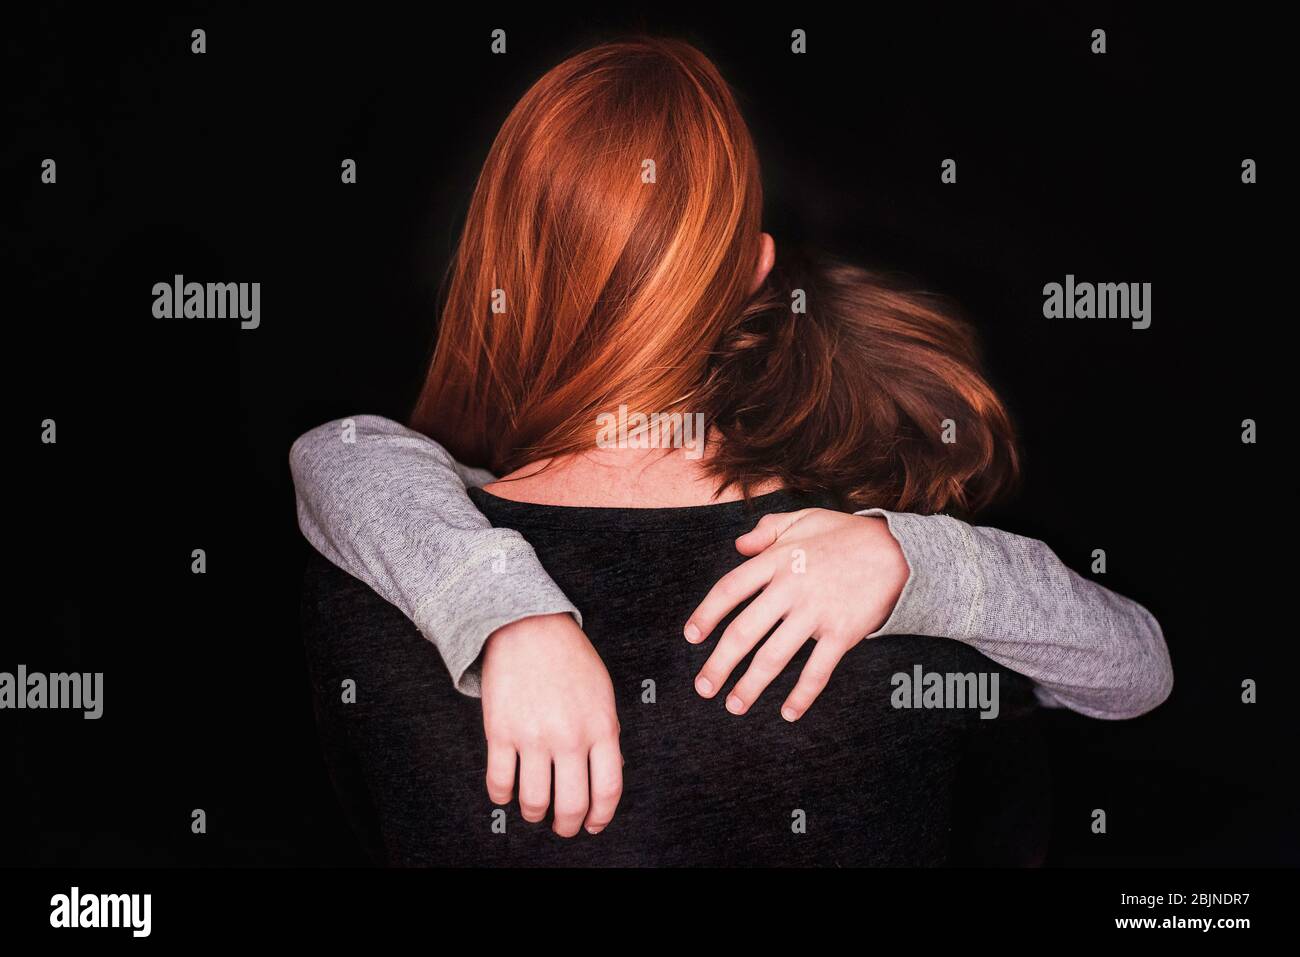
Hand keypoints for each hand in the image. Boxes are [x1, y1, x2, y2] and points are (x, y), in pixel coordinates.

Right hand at [480, 613, 622, 836]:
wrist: (528, 626)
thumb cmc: (569, 657)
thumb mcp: (603, 694)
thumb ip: (606, 735)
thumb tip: (603, 775)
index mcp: (601, 726)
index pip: (607, 790)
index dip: (601, 816)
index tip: (593, 824)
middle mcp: (569, 736)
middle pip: (571, 805)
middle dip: (567, 825)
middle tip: (563, 826)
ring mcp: (533, 736)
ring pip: (534, 802)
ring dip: (535, 814)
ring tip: (535, 810)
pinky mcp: (500, 732)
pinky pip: (499, 783)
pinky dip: (503, 797)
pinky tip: (507, 793)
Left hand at [684, 509, 908, 720]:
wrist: (899, 551)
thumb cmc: (846, 535)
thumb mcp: (805, 518)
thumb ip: (768, 529)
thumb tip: (738, 545)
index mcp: (778, 560)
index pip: (730, 589)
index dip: (706, 614)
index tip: (691, 637)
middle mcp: (791, 588)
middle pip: (744, 631)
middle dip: (720, 664)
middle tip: (703, 687)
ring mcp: (816, 613)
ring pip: (774, 657)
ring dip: (750, 686)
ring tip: (734, 705)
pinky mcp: (842, 633)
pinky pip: (817, 671)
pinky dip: (802, 695)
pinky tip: (789, 713)